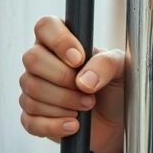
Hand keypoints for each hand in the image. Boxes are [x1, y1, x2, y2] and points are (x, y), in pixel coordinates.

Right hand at [19, 16, 125, 152]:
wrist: (116, 122)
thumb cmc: (115, 88)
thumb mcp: (121, 69)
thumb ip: (106, 65)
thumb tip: (83, 81)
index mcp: (61, 42)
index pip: (45, 26)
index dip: (59, 41)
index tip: (79, 60)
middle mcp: (42, 62)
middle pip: (32, 59)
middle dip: (63, 78)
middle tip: (88, 92)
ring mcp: (34, 89)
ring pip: (31, 90)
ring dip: (64, 103)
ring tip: (87, 106)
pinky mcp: (32, 117)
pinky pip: (30, 120)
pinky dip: (54, 125)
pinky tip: (73, 126)